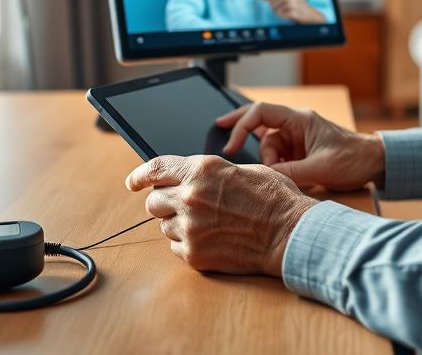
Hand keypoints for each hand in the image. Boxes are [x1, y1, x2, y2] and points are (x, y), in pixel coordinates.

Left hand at [126, 155, 314, 276]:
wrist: (289, 232)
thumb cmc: (273, 197)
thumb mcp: (242, 169)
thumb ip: (209, 173)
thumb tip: (189, 177)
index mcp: (202, 169)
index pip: (155, 168)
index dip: (139, 175)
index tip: (133, 182)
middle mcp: (190, 196)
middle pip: (153, 201)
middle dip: (165, 202)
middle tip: (184, 205)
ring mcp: (189, 227)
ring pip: (164, 225)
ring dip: (178, 223)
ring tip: (207, 223)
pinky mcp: (194, 253)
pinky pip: (175, 247)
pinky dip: (187, 243)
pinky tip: (211, 238)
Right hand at [218, 103, 385, 190]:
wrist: (374, 163)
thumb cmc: (354, 158)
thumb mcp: (320, 168)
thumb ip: (290, 173)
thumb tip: (265, 179)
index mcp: (299, 120)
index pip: (261, 112)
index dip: (241, 125)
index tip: (230, 144)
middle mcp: (295, 125)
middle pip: (259, 123)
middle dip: (240, 130)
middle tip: (219, 133)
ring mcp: (296, 138)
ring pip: (267, 147)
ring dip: (268, 163)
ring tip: (286, 175)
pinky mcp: (299, 151)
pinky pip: (277, 157)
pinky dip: (274, 167)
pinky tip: (280, 177)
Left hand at [257, 0, 324, 23]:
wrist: (311, 15)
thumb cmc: (300, 5)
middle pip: (273, 2)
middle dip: (273, 7)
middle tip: (278, 9)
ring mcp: (292, 4)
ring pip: (276, 9)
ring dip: (278, 13)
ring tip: (285, 12)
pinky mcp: (293, 12)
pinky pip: (281, 15)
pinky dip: (283, 16)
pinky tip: (287, 16)